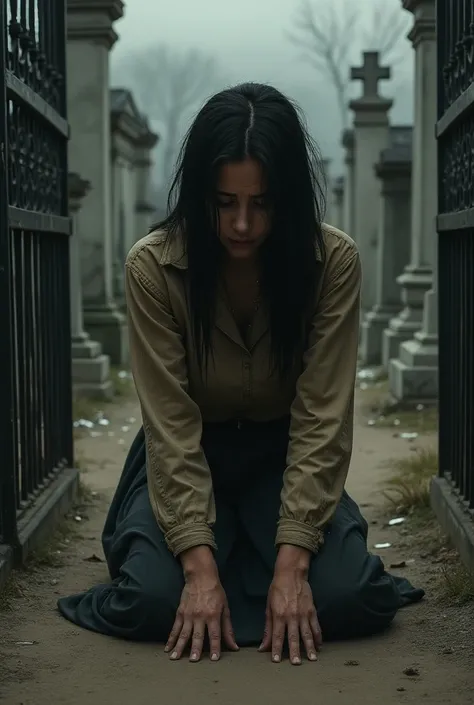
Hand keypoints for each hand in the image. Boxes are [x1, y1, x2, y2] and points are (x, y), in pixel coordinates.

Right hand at [165, 548, 238, 661]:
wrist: (201, 576)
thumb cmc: (216, 592)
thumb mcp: (225, 608)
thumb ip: (228, 629)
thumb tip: (234, 647)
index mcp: (213, 615)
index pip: (215, 634)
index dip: (215, 647)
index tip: (213, 659)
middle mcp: (200, 616)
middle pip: (197, 635)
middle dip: (195, 649)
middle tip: (193, 661)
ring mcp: (188, 614)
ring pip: (183, 633)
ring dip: (179, 646)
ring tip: (175, 658)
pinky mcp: (180, 612)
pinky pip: (175, 627)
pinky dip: (171, 638)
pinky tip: (167, 648)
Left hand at [260, 547, 321, 664]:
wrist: (291, 574)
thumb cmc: (277, 590)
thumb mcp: (269, 607)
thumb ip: (267, 628)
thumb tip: (262, 646)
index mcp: (279, 614)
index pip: (277, 636)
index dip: (276, 649)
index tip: (276, 661)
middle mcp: (292, 615)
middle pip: (294, 637)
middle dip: (295, 651)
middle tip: (296, 664)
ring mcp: (303, 613)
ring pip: (307, 633)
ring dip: (310, 647)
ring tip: (312, 659)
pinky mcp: (312, 610)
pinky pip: (316, 626)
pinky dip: (318, 636)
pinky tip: (319, 646)